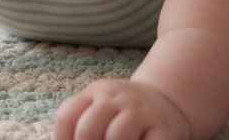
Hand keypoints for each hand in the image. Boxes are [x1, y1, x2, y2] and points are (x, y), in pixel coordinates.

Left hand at [53, 79, 188, 139]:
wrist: (166, 99)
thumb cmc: (123, 113)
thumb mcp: (100, 108)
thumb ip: (80, 124)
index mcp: (96, 93)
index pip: (67, 115)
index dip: (62, 139)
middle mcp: (117, 98)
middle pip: (88, 128)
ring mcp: (142, 111)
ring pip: (116, 137)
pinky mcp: (165, 128)